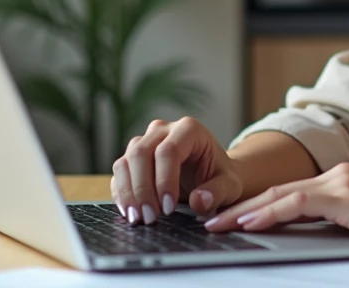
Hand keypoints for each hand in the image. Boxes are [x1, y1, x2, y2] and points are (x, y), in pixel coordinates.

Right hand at [110, 117, 241, 225]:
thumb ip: (218, 192)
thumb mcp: (229, 186)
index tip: (168, 208)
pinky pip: (119, 173)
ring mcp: (144, 141)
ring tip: (139, 219)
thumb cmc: (219, 177)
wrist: (210, 176)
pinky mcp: (132, 158)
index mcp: (189, 129)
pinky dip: (121, 194)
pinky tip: (130, 213)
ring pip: (125, 161)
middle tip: (150, 218)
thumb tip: (199, 201)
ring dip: (129, 193)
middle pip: (141, 153)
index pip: (168, 151)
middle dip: (143, 189)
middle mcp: (162, 130)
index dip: (164, 180)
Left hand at [203, 162, 348, 252]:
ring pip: (281, 194)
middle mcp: (337, 174)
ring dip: (246, 210)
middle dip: (242, 207)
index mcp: (340, 180)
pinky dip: (270, 212)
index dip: (257, 205)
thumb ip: (336, 223)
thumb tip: (302, 237)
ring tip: (220, 224)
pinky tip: (250, 222)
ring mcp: (341, 181)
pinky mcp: (345, 194)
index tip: (231, 218)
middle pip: (277, 191)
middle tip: (212, 221)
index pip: (288, 193)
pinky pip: (297, 203)